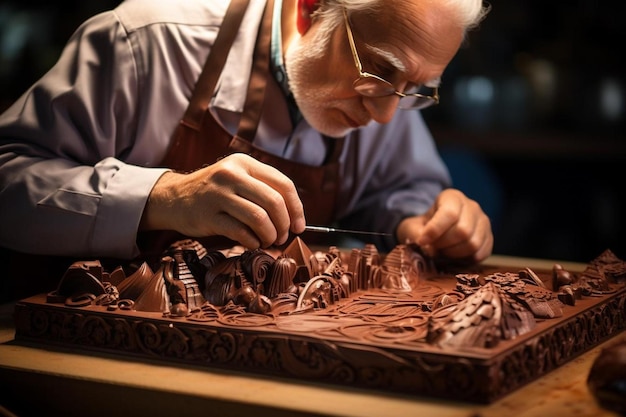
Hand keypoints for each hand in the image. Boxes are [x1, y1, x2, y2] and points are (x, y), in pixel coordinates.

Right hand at [140, 153, 305, 248]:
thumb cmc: (214, 193)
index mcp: (245, 163)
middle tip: (282, 237)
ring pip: (259, 218)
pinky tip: (252, 243)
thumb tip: (295, 218)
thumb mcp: (237, 179)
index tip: (299, 226)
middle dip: (284, 225)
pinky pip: (241, 232)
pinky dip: (252, 242)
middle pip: (274, 201)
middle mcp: (232, 174)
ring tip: (268, 241)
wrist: (173, 198)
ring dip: (269, 235)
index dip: (297, 209)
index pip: (284, 184)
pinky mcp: (208, 215)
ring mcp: (218, 194)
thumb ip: (263, 190)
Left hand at [395, 188, 492, 262]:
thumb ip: (416, 234)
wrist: (435, 231)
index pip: (450, 213)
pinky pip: (481, 254)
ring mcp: (483, 222)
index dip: (435, 230)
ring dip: (454, 253)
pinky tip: (454, 256)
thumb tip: (431, 248)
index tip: (422, 241)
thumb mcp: (411, 227)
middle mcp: (472, 206)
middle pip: (463, 231)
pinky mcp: (489, 238)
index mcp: (452, 197)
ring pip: (473, 243)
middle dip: (444, 244)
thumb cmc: (422, 227)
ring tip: (443, 251)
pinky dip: (465, 260)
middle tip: (433, 247)